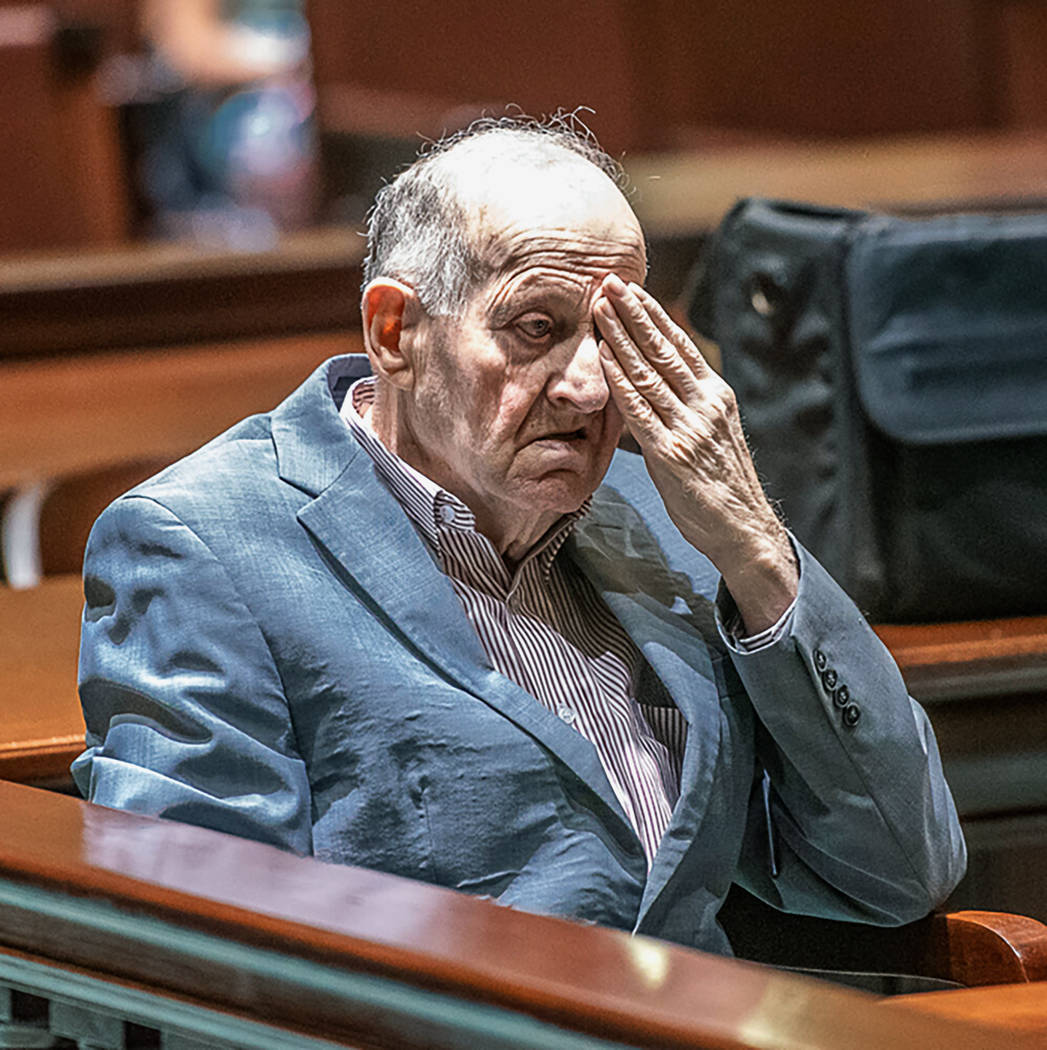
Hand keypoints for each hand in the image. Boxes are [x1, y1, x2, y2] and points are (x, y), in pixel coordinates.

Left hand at [594, 275, 796, 633]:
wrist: (743, 530)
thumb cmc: (720, 487)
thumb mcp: (710, 436)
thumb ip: (685, 408)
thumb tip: (653, 387)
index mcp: (717, 397)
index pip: (681, 346)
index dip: (654, 315)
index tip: (631, 289)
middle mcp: (706, 404)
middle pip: (664, 349)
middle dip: (633, 313)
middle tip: (608, 282)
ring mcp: (690, 427)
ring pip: (649, 372)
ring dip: (620, 337)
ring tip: (599, 308)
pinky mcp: (672, 453)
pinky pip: (639, 409)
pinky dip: (619, 380)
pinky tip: (602, 357)